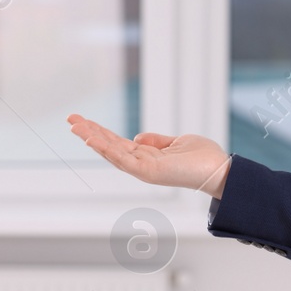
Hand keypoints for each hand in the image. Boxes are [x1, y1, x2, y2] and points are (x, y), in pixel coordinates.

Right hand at [67, 114, 231, 197]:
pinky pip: (123, 159)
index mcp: (147, 157)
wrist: (220, 169)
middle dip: (89, 133)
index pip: (118, 143)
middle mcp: (141, 164)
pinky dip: (106, 149)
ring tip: (75, 127)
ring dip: (93, 139)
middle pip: (110, 147)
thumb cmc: (202, 158)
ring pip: (112, 153)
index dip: (100, 132)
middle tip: (70, 119)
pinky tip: (93, 139)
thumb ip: (156, 141)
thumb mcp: (176, 142)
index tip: (83, 120)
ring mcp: (143, 169)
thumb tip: (138, 137)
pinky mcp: (148, 171)